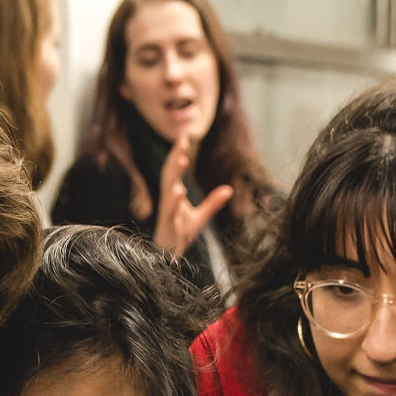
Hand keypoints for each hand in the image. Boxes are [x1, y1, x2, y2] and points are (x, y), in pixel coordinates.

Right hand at [150, 133, 233, 258]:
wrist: (167, 259)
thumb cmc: (179, 235)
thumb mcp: (199, 218)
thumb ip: (212, 203)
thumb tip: (229, 189)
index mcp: (172, 196)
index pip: (174, 171)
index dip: (178, 154)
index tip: (184, 137)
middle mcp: (167, 201)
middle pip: (168, 175)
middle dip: (174, 157)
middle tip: (182, 140)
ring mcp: (167, 213)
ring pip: (168, 191)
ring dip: (174, 174)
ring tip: (181, 159)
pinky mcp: (167, 226)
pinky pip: (169, 212)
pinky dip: (173, 201)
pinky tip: (179, 190)